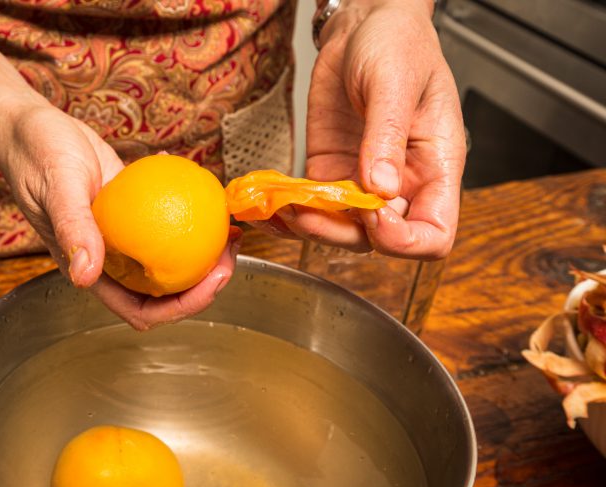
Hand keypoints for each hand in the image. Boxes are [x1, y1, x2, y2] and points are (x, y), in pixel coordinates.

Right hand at [0, 103, 239, 329]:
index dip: (180, 308)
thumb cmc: (34, 155)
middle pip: (164, 292)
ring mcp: (123, 237)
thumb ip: (72, 230)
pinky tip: (207, 193)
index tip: (212, 282)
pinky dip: (190, 213)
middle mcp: (109, 261)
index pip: (141, 309)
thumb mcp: (57, 188)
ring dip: (202, 253)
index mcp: (91, 271)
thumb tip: (84, 276)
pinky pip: (167, 220)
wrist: (30, 126)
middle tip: (231, 252)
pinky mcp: (131, 211)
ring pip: (169, 259)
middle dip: (203, 284)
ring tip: (231, 230)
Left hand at [268, 0, 465, 258]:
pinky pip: (314, 208)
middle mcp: (402, 185)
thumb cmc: (398, 44)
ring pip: (341, 231)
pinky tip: (269, 209)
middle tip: (310, 212)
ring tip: (284, 208)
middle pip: (380, 242)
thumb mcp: (394, 83)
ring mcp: (363, 183)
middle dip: (343, 234)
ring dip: (311, 227)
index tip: (375, 215)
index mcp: (436, 168)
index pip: (433, 235)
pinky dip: (291, 214)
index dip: (404, 241)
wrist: (362, 25)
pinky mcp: (330, 174)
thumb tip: (380, 188)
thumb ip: (387, 135)